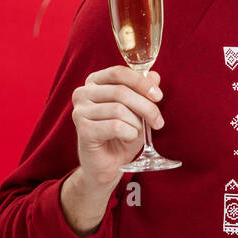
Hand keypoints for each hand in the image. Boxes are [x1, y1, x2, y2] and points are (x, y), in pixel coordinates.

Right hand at [70, 66, 165, 187]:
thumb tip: (154, 76)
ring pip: (119, 109)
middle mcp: (83, 93)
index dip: (141, 83)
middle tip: (158, 122)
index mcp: (95, 82)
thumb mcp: (137, 110)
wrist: (109, 164)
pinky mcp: (83, 130)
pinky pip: (115, 126)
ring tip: (137, 132)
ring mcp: (79, 111)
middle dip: (146, 107)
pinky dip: (129, 133)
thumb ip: (143, 91)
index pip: (119, 73)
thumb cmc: (122, 133)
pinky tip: (127, 137)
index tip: (158, 96)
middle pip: (121, 91)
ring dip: (137, 123)